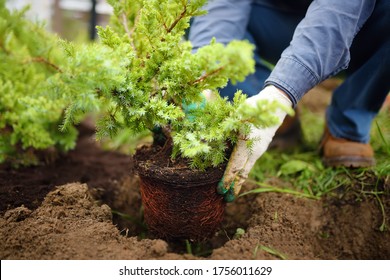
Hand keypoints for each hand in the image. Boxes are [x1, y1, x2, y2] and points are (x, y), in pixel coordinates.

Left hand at [218, 85, 292, 201]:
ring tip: (231, 192)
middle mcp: (254, 151)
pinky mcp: (260, 148)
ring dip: (238, 181)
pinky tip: (238, 176)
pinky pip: (250, 163)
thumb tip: (209, 136)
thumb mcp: (239, 113)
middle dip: (233, 187)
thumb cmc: (255, 106)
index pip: (235, 166)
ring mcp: (258, 151)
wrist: (277, 104)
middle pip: (242, 174)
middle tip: (225, 199)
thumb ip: (227, 125)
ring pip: (247, 170)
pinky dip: (243, 172)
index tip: (220, 189)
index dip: (227, 179)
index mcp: (246, 144)